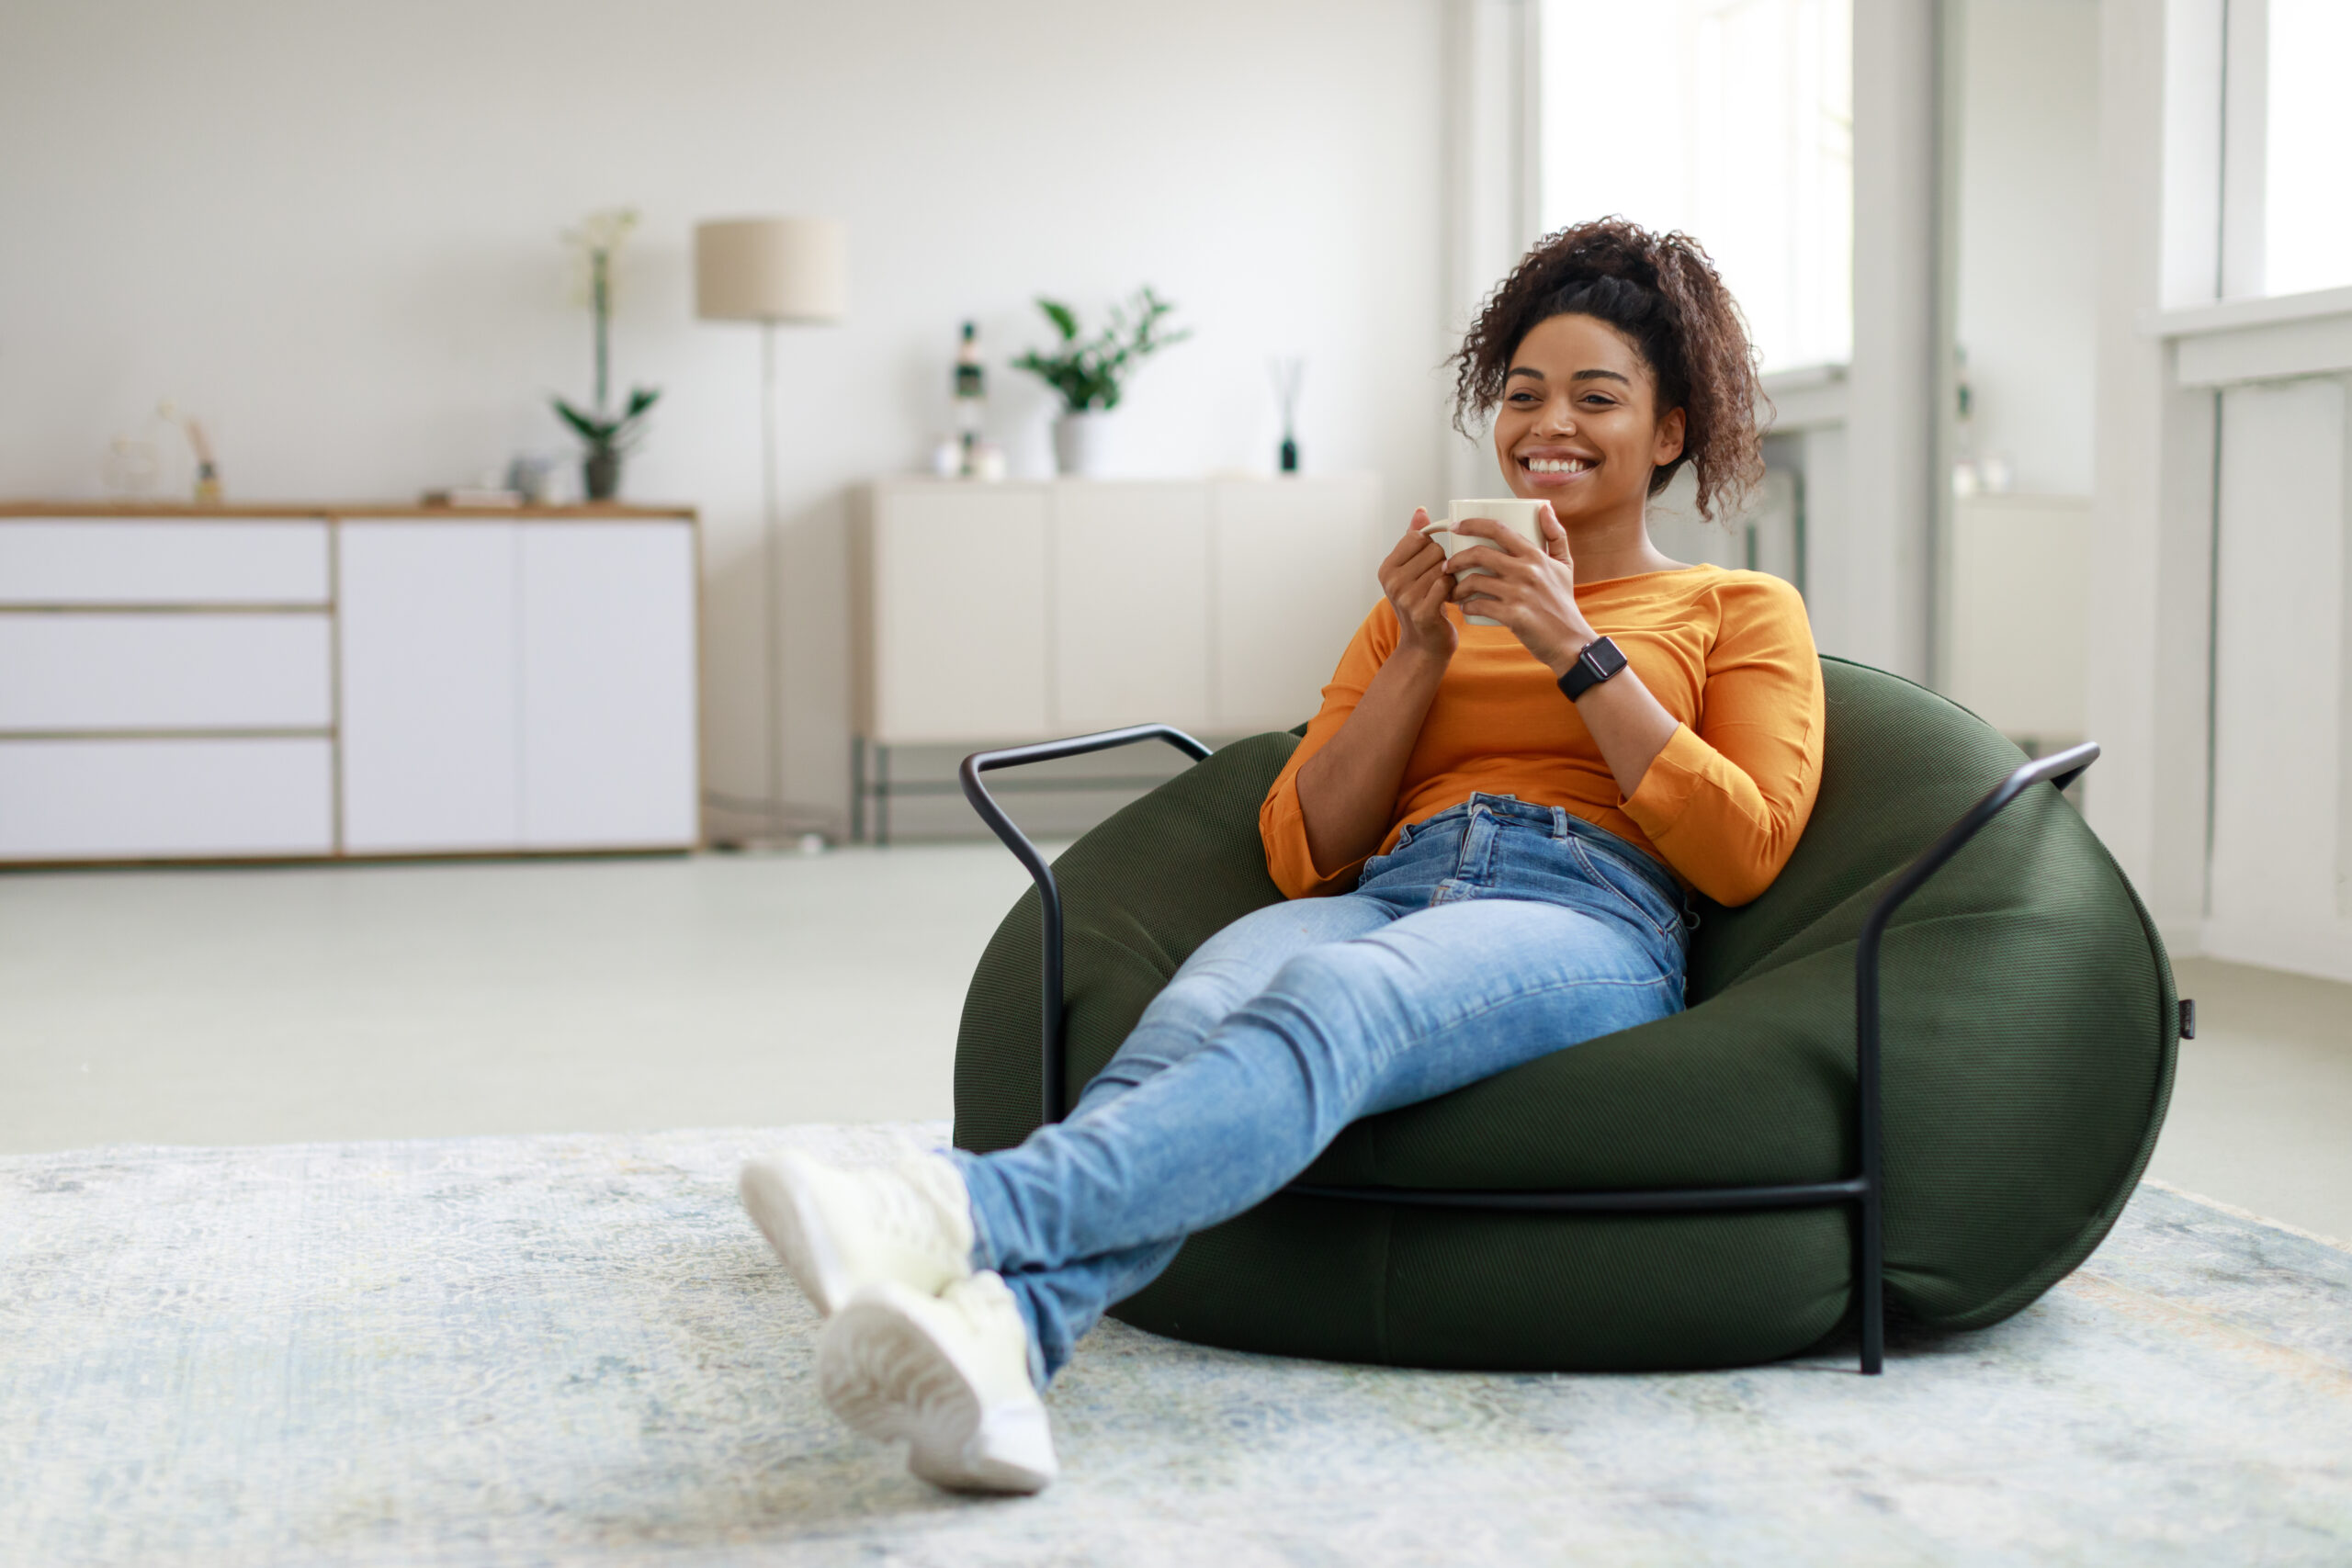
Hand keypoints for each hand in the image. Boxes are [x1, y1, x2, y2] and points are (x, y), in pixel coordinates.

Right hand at [1378, 509, 1457, 662]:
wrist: (1425, 645)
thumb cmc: (1421, 602)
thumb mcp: (1412, 570)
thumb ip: (1414, 539)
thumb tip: (1421, 511)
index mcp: (1386, 568)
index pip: (1419, 537)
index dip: (1431, 547)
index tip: (1429, 565)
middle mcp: (1391, 582)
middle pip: (1434, 550)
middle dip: (1443, 562)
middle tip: (1438, 581)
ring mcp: (1405, 598)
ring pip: (1443, 567)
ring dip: (1451, 577)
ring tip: (1443, 591)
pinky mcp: (1422, 612)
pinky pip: (1446, 585)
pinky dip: (1453, 590)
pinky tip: (1450, 599)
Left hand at [1445, 504, 1596, 674]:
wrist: (1570, 641)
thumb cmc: (1563, 602)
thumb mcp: (1565, 565)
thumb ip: (1556, 535)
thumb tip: (1544, 507)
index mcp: (1535, 556)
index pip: (1499, 530)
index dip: (1472, 524)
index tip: (1455, 527)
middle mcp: (1527, 571)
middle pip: (1480, 554)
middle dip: (1456, 559)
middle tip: (1446, 566)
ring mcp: (1519, 593)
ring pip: (1475, 581)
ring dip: (1457, 587)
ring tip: (1453, 592)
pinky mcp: (1513, 616)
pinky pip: (1479, 606)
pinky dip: (1467, 607)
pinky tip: (1465, 608)